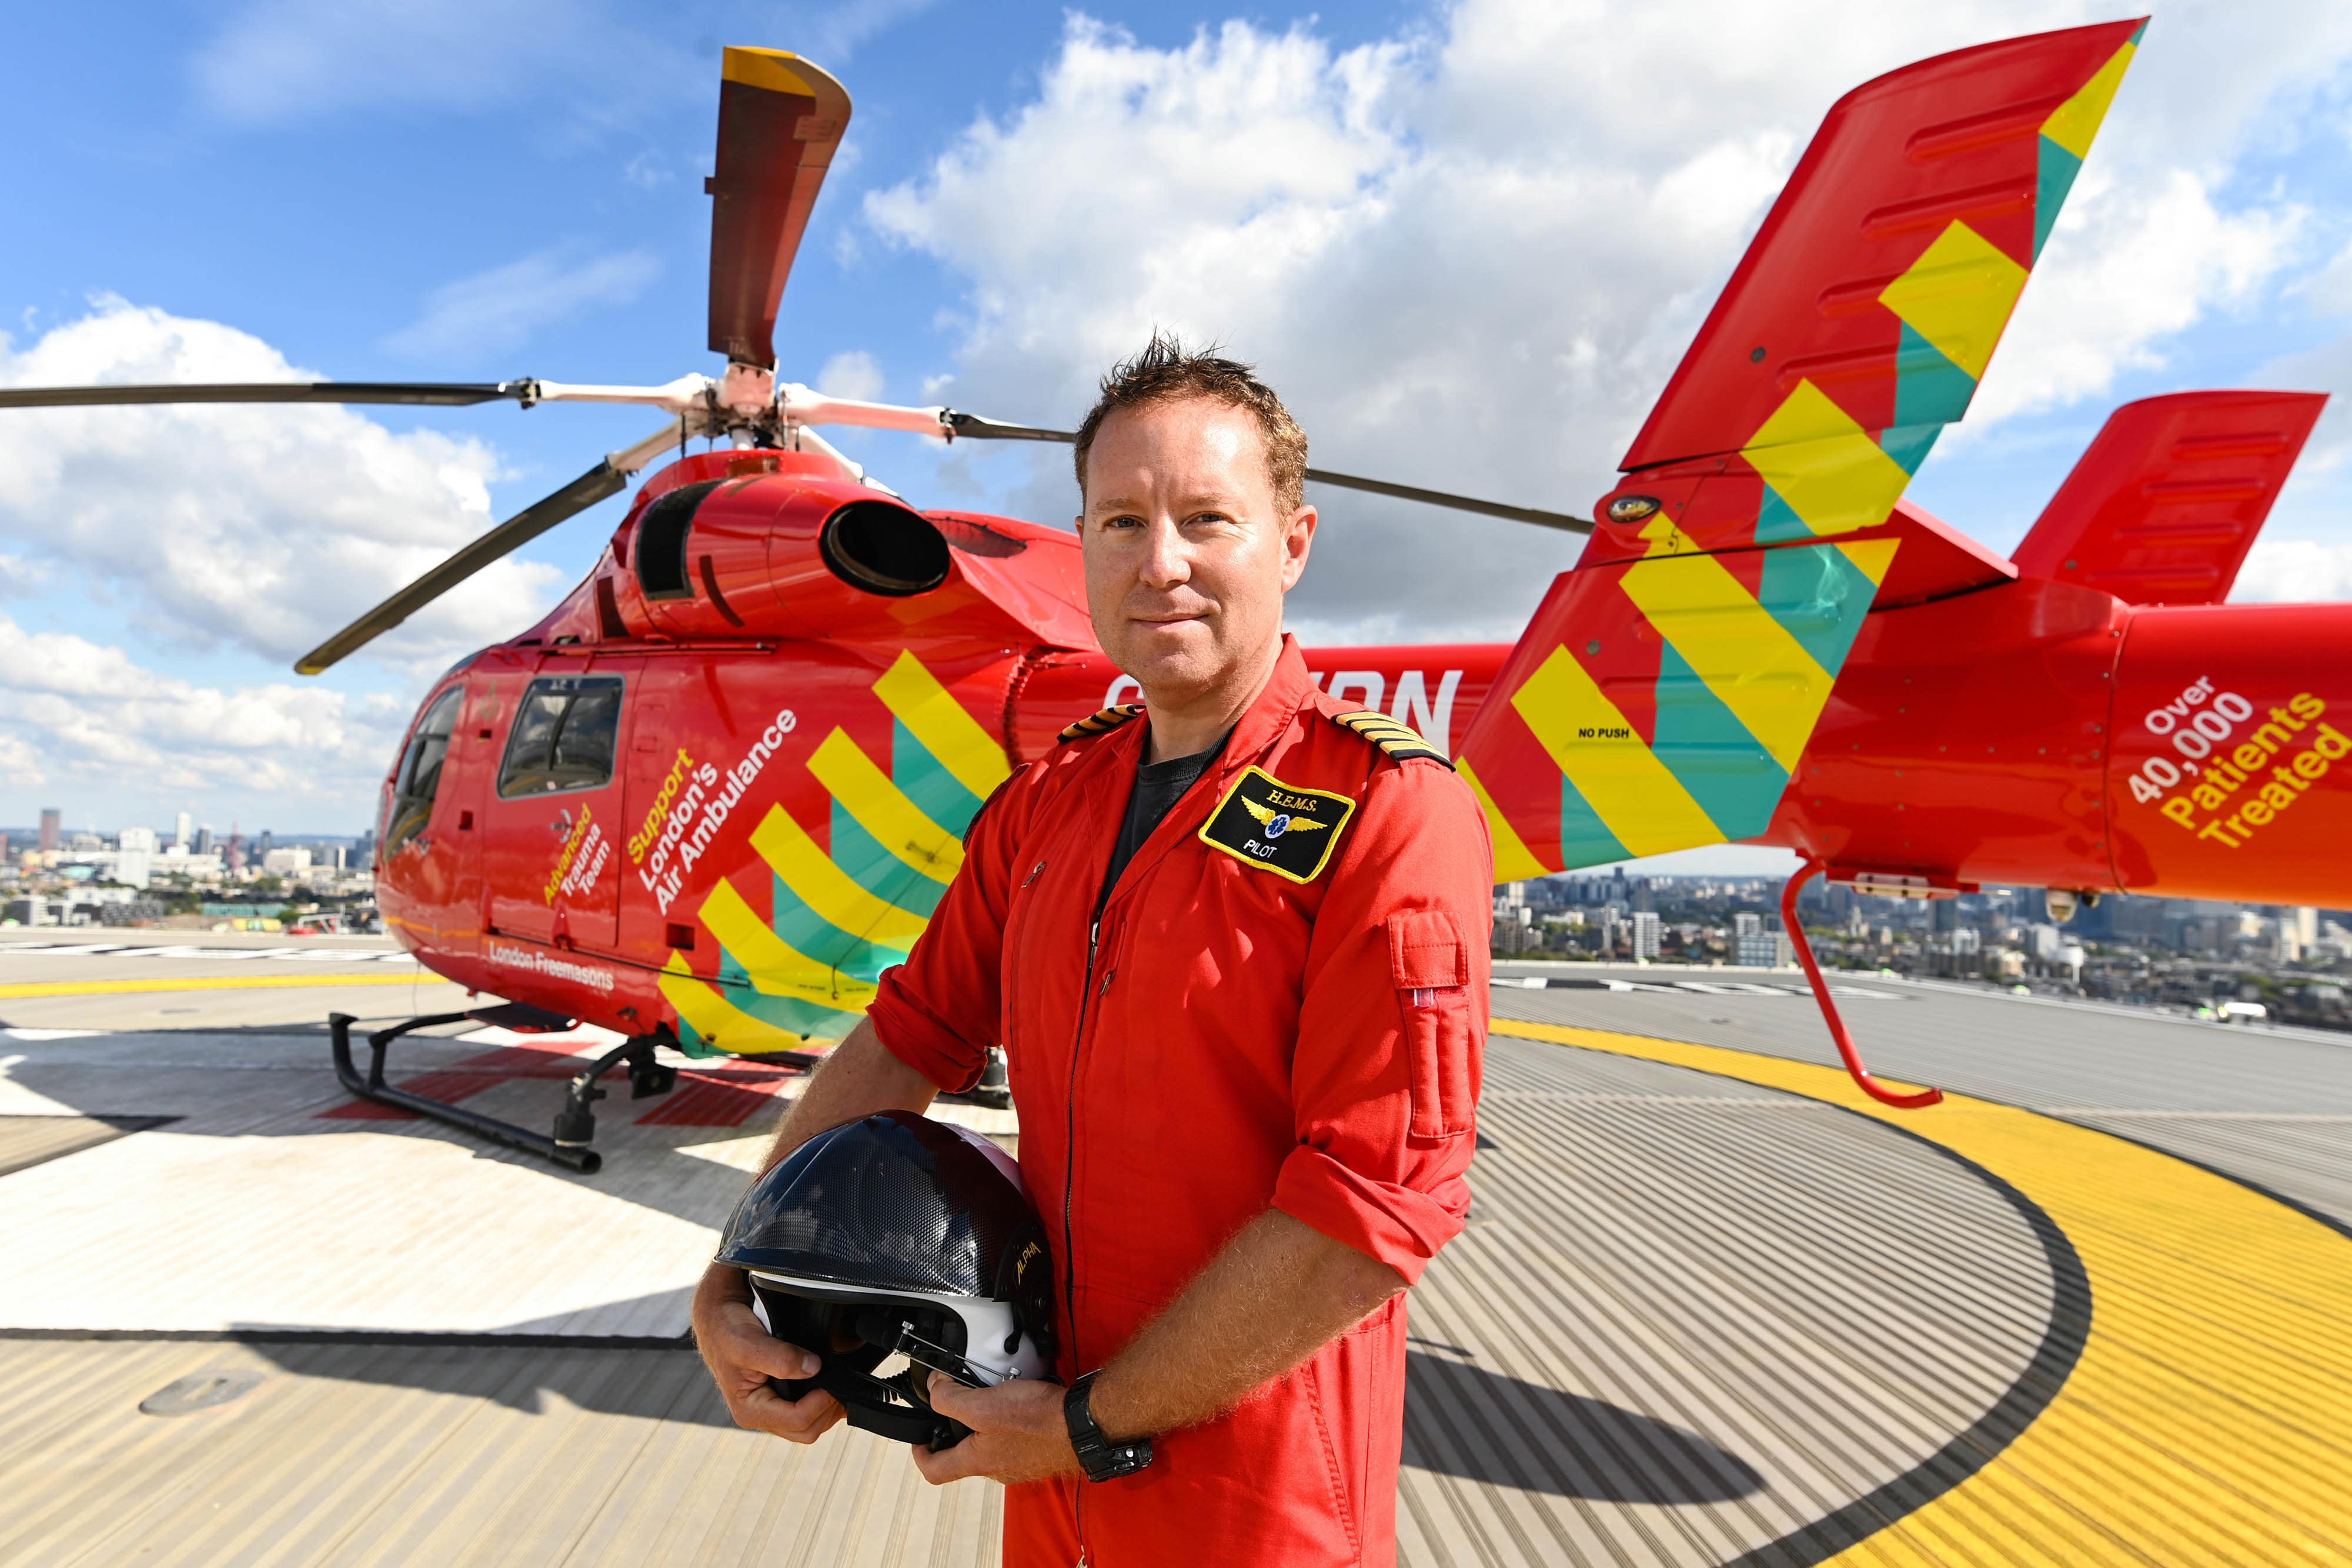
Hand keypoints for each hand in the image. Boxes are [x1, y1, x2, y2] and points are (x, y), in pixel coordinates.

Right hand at [691, 1265, 844, 1442]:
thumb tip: (813, 1368)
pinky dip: (822, 1401)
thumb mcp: (749, 1343)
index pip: (798, 1420)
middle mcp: (759, 1415)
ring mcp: (770, 1408)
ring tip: (835, 1382)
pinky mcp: (778, 1398)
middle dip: (827, 1410)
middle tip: (839, 1383)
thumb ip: (780, 1358)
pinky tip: (829, 1383)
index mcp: (749, 1410)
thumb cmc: (726, 1330)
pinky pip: (807, 1411)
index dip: (821, 1402)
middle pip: (807, 1431)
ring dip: (826, 1407)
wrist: (719, 1318)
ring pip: (809, 1425)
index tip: (831, 1378)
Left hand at [911, 1373, 1082, 1485]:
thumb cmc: (1038, 1421)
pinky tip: (1018, 1400)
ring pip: (989, 1445)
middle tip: (957, 1404)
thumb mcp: (983, 1405)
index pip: (935, 1471)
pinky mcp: (1036, 1452)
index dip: (920, 1455)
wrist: (1082, 1425)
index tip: (919, 1440)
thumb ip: (951, 1398)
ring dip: (984, 1422)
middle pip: (963, 1455)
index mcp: (977, 1461)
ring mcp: (1018, 1462)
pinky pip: (1012, 1439)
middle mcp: (996, 1468)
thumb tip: (935, 1389)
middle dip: (956, 1429)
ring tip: (992, 1394)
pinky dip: (1008, 1421)